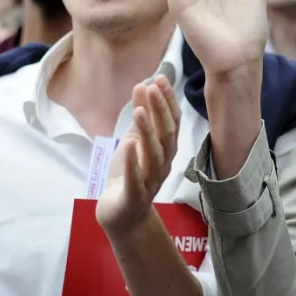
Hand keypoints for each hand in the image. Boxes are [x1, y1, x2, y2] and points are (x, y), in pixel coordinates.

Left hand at [95, 78, 181, 235]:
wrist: (122, 216)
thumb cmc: (130, 176)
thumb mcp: (135, 142)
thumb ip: (141, 117)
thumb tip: (143, 85)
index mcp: (165, 150)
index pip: (172, 122)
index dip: (167, 101)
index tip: (160, 78)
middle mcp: (163, 164)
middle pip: (166, 135)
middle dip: (160, 110)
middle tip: (152, 86)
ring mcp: (150, 181)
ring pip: (153, 155)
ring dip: (148, 131)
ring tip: (140, 110)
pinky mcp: (134, 197)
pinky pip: (136, 178)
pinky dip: (133, 162)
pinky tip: (128, 145)